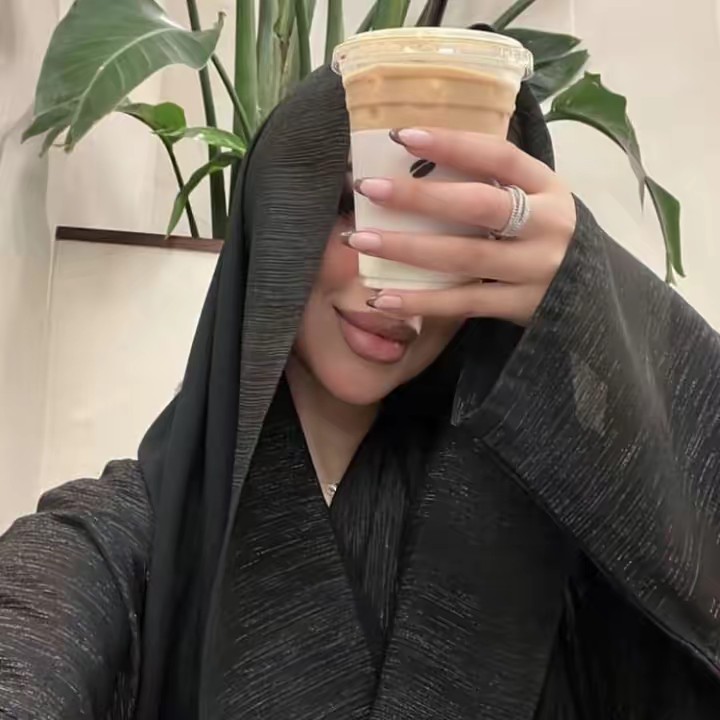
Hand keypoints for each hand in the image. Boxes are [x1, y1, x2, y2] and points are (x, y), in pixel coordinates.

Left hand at [347, 127, 576, 326]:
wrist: (587, 295)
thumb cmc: (541, 236)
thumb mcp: (534, 201)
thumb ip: (494, 183)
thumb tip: (417, 153)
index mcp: (548, 187)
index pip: (498, 157)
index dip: (452, 144)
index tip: (402, 136)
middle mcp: (546, 225)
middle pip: (478, 206)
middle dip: (419, 196)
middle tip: (369, 188)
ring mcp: (536, 269)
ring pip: (464, 257)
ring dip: (407, 249)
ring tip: (360, 240)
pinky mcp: (521, 306)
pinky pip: (463, 302)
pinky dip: (421, 302)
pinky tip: (383, 297)